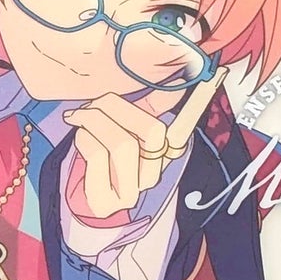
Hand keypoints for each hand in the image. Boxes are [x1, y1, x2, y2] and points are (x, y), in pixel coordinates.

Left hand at [63, 72, 224, 219]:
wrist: (78, 191)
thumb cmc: (101, 152)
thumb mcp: (125, 125)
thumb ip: (151, 104)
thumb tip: (181, 76)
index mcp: (161, 156)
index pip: (182, 131)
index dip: (194, 106)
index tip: (202, 76)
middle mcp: (152, 177)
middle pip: (151, 130)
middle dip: (114, 107)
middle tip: (90, 105)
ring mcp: (131, 194)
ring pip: (123, 142)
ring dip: (94, 123)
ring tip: (81, 120)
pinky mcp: (106, 203)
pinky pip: (99, 157)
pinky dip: (85, 138)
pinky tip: (80, 137)